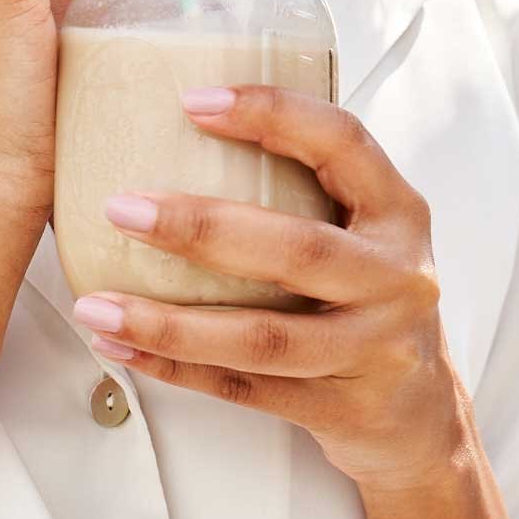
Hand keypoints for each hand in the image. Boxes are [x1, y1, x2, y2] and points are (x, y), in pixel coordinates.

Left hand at [70, 84, 469, 493]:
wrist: (421, 415)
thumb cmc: (368, 301)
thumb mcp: (362, 233)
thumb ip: (303, 189)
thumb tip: (178, 132)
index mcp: (398, 212)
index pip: (342, 142)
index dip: (272, 114)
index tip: (193, 103)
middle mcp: (396, 275)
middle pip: (295, 249)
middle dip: (199, 228)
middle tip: (121, 209)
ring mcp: (375, 348)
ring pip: (263, 337)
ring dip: (170, 322)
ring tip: (97, 307)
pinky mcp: (344, 408)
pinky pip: (247, 390)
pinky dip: (178, 369)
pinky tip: (124, 349)